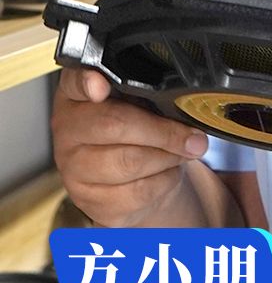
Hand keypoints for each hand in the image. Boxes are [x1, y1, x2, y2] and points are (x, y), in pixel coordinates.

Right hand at [51, 69, 207, 224]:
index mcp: (75, 95)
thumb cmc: (133, 133)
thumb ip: (148, 94)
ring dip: (168, 158)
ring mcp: (73, 168)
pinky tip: (166, 173)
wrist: (129, 179)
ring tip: (181, 154)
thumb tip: (181, 105)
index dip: (87, 82)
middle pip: (115, 125)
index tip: (100, 86)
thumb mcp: (137, 103)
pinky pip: (137, 192)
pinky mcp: (90, 200)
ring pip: (130, 162)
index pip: (74, 82)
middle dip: (164, 132)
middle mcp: (66, 129)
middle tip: (193, 138)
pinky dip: (164, 182)